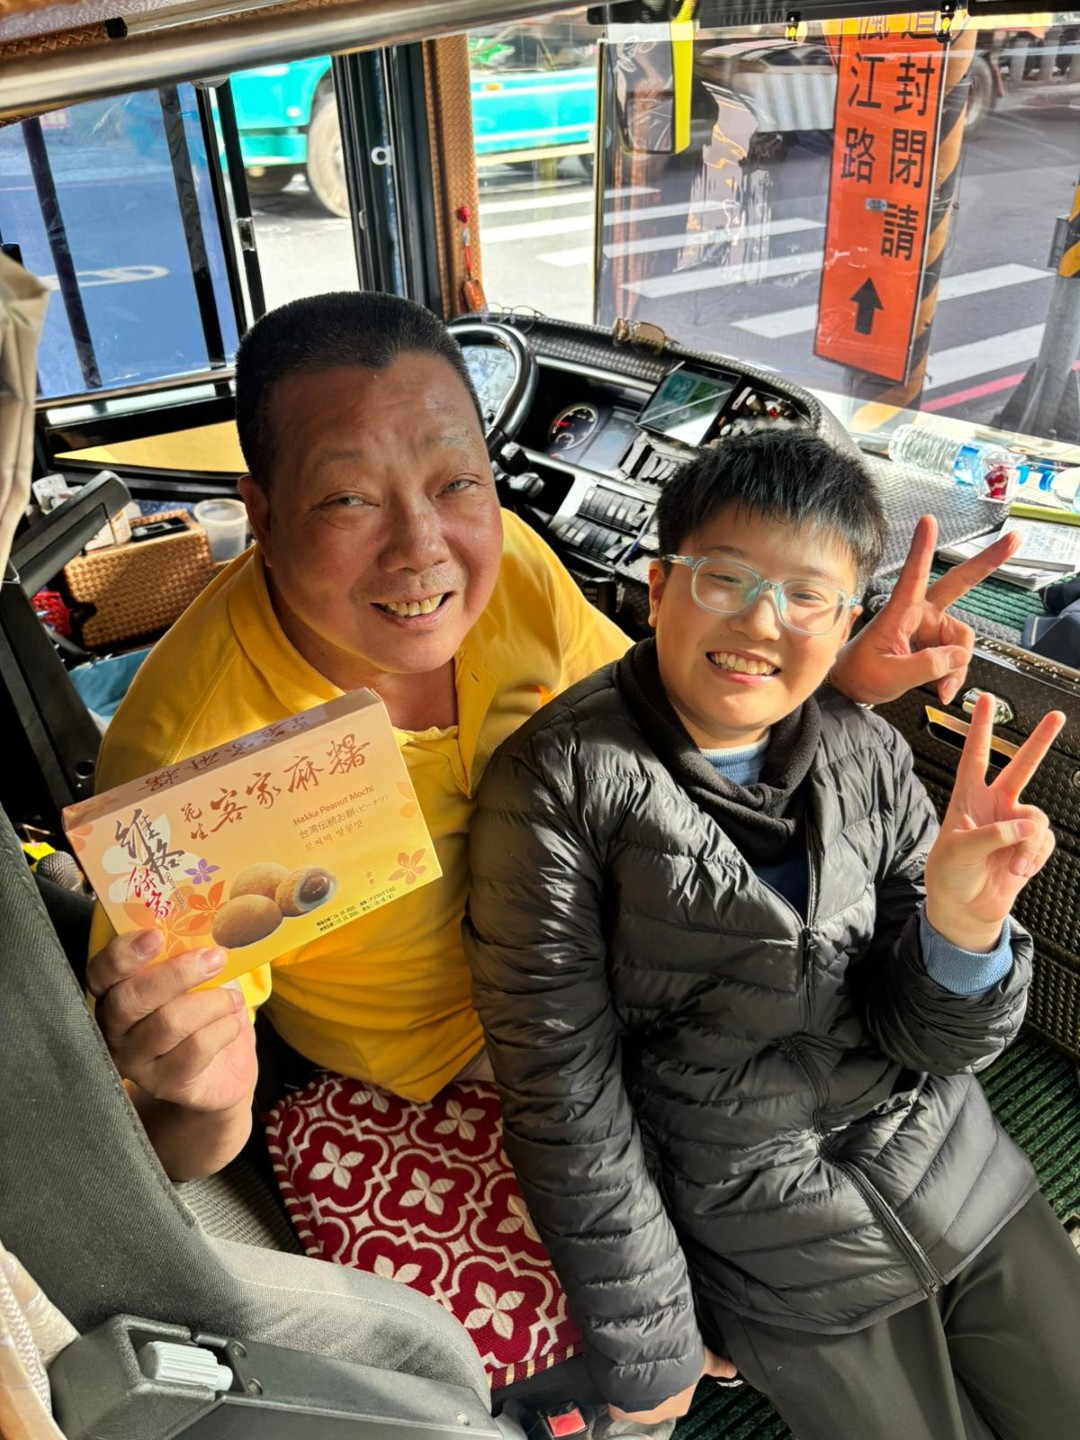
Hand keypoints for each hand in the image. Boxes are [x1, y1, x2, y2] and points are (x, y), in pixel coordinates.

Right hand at [87, 930, 257, 1114]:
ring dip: (212, 1002)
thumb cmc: (202, 1010)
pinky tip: (232, 1023)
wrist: (223, 1070)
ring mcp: (137, 1061)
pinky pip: (196, 1048)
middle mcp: (115, 1030)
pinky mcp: (166, 1083)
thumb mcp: (193, 977)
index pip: (100, 973)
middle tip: (215, 958)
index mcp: (113, 994)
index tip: (155, 935)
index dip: (122, 954)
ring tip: (233, 998)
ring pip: (169, 1022)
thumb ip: (186, 952)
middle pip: (131, 999)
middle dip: (177, 973)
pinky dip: (224, 1028)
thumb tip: (209, 924)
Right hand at [607, 1348, 736, 1422]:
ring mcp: (640, 1414)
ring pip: (638, 1401)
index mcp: (682, 1403)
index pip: (678, 1394)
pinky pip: (618, 1404)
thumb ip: (717, 1366)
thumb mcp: (703, 1359)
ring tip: (633, 1363)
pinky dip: (618, 1392)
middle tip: (650, 1360)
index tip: (667, 1364)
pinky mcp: (620, 1411)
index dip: (673, 1378)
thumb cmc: (680, 1359)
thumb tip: (734, 1371)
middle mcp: (663, 1414)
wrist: (649, 1359)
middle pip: (658, 1399)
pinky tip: (618, 1375)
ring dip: (636, 1387)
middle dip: (654, 1383)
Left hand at [829, 515, 1021, 707]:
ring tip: (942, 686)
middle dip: (986, 563)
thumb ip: (926, 666)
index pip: (913, 575)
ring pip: (962, 639)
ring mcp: (930, 627)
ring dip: (958, 664)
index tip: (928, 521)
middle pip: (957, 584)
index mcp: (899, 611)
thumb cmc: (860, 674)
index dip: (922, 548)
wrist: (854, 687)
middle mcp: (919, 613)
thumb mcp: (890, 675)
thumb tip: (959, 656)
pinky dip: (955, 673)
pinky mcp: (936, 642)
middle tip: (1013, 541)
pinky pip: (958, 655)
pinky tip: (944, 687)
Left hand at [924, 693, 1063, 950]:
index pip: (974, 755)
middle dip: (1038, 742)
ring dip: (1028, 844)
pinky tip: (1019, 869)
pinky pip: (1044, 841)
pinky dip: (1034, 857)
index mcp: (968, 798)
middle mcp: (994, 805)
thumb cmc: (950, 875)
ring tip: (1012, 864)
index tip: (984, 699)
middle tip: (1056, 716)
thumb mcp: (960, 851)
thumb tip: (1026, 826)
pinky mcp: (1029, 845)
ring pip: (1037, 818)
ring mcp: (1014, 825)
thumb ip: (993, 834)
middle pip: (1021, 767)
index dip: (979, 727)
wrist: (965, 908)